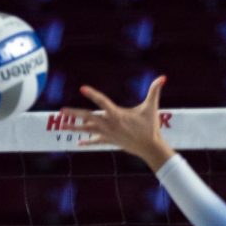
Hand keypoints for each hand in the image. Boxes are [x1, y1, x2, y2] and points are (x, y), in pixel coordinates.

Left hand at [59, 76, 174, 170]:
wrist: (150, 147)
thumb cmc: (150, 127)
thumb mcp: (152, 107)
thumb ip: (155, 91)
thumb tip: (163, 77)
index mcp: (117, 114)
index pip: (102, 102)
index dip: (92, 94)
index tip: (82, 88)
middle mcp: (109, 124)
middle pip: (88, 117)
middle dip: (74, 113)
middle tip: (61, 110)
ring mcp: (108, 133)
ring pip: (88, 130)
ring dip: (74, 127)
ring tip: (61, 125)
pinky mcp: (110, 141)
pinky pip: (95, 141)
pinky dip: (87, 141)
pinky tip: (78, 143)